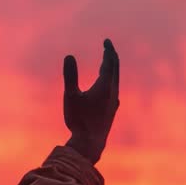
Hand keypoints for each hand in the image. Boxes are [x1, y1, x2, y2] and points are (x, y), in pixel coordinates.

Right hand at [62, 38, 119, 164]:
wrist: (90, 143)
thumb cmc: (79, 119)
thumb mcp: (70, 96)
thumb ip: (70, 75)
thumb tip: (69, 56)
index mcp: (105, 85)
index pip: (110, 62)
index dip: (108, 50)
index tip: (106, 41)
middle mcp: (113, 91)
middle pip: (116, 69)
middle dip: (112, 57)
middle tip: (108, 48)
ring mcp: (113, 102)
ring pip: (116, 80)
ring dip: (113, 70)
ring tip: (108, 64)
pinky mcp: (111, 110)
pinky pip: (114, 90)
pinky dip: (111, 82)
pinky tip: (109, 88)